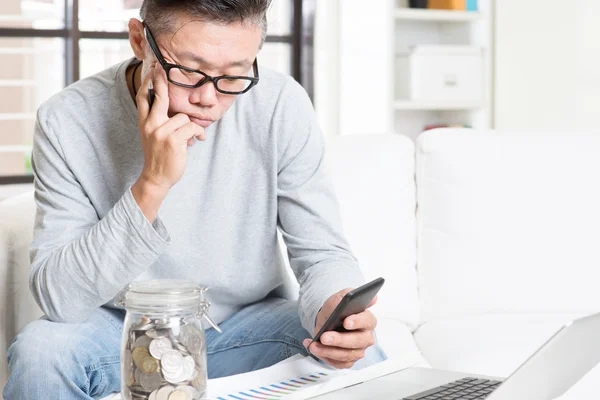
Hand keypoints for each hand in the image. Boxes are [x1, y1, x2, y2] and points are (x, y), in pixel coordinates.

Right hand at [132, 63, 204, 221]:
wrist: (156, 178)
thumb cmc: (158, 157)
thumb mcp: (153, 137)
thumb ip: (159, 123)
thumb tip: (177, 112)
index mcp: (144, 123)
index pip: (143, 99)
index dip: (147, 84)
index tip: (151, 71)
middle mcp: (150, 125)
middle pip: (159, 97)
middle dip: (162, 81)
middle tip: (162, 68)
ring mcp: (161, 132)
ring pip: (184, 117)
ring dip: (192, 128)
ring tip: (193, 138)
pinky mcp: (173, 140)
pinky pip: (192, 128)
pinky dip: (199, 134)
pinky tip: (199, 140)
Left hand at [303, 288, 377, 368]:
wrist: (328, 320)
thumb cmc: (337, 310)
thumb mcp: (339, 299)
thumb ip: (350, 297)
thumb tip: (373, 298)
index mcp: (368, 320)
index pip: (367, 321)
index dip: (357, 322)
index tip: (345, 321)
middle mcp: (366, 337)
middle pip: (356, 341)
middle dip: (339, 340)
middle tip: (324, 337)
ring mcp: (358, 350)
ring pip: (345, 355)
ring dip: (327, 351)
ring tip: (313, 345)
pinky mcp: (348, 360)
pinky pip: (338, 363)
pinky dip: (324, 357)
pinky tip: (313, 347)